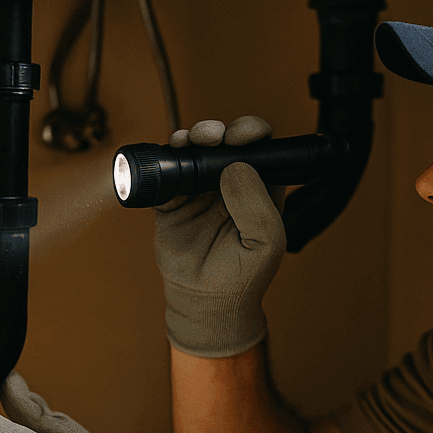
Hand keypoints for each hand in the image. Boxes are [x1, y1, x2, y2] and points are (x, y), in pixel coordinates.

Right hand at [155, 116, 286, 357]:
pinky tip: (171, 152)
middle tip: (215, 136)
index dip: (252, 134)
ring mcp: (200, 189)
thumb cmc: (243, 277)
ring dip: (194, 136)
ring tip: (193, 140)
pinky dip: (166, 157)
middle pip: (226, 142)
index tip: (243, 135)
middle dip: (221, 130)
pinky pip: (167, 171)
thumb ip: (256, 204)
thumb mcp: (265, 241)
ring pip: (196, 150)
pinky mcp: (173, 200)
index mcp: (260, 189)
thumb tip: (236, 166)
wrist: (205, 302)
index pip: (260, 149)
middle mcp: (230, 183)